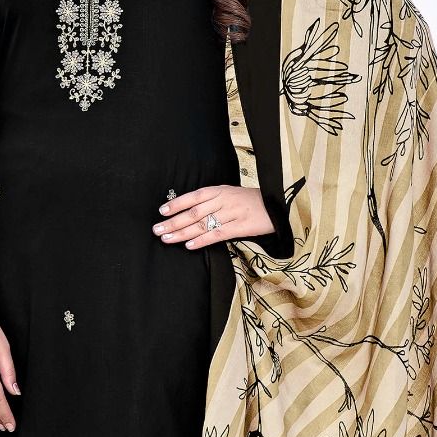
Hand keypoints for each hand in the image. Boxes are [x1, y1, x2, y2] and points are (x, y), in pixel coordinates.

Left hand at [151, 184, 273, 247]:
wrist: (279, 205)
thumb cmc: (253, 202)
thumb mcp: (232, 194)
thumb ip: (213, 201)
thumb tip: (190, 210)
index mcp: (220, 190)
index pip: (193, 196)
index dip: (176, 204)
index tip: (161, 211)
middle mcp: (223, 200)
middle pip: (193, 212)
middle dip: (173, 221)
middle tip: (157, 229)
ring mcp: (232, 214)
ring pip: (202, 224)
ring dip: (181, 232)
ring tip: (166, 238)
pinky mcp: (241, 227)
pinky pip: (217, 234)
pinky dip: (202, 240)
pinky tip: (189, 245)